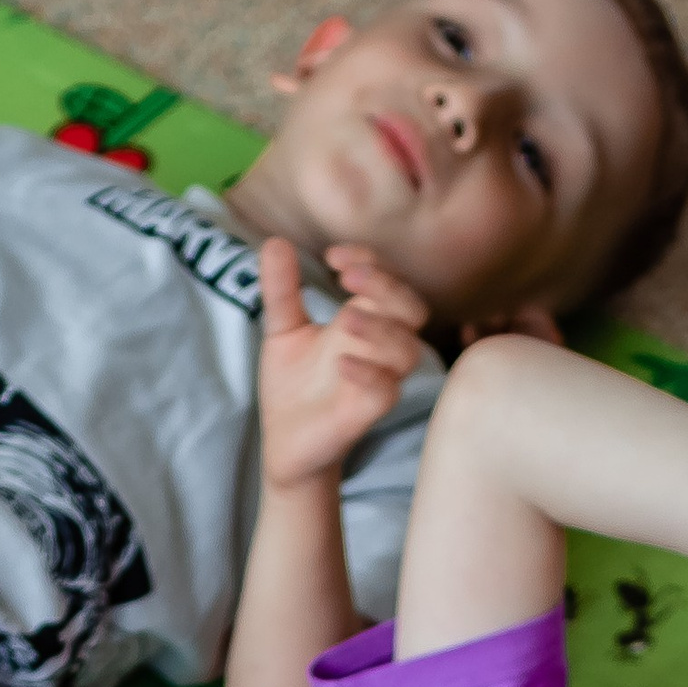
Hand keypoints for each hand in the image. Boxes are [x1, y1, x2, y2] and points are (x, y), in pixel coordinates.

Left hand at [257, 233, 429, 491]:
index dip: (370, 261)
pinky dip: (368, 373)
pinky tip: (340, 364)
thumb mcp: (282, 329)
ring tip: (343, 320)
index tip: (334, 258)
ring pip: (408, 350)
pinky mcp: (368, 413)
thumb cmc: (292, 386)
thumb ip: (282, 289)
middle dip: (387, 286)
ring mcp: (377, 380)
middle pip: (413, 308)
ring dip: (381, 329)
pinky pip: (387, 391)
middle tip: (347, 279)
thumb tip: (274, 242)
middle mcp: (378, 348)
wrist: (283, 444)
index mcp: (364, 320)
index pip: (388, 280)